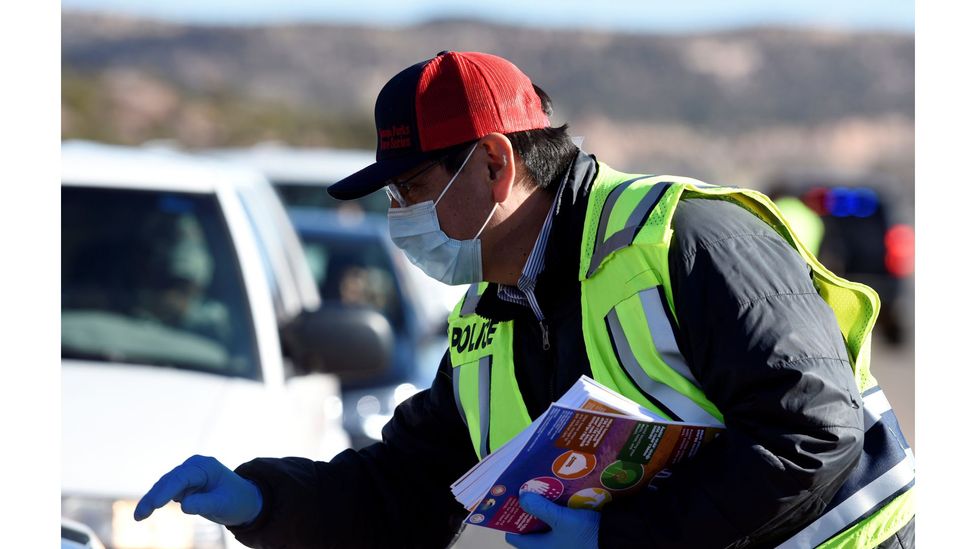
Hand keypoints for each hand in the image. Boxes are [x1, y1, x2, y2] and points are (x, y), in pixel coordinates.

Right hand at [133, 455, 262, 525]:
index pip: (181, 478)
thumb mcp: (223, 504)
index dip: (166, 491)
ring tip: (139, 517)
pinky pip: (166, 492)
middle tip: (139, 516)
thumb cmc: (237, 501)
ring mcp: (187, 475)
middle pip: (169, 481)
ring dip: (151, 500)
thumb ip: (204, 504)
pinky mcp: (183, 485)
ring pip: (164, 486)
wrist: (245, 501)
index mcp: (204, 466)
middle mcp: (193, 467)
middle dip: (153, 498)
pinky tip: (145, 512)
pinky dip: (156, 500)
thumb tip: (183, 506)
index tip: (154, 505)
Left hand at [505, 493, 599, 548]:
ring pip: (542, 525)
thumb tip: (521, 497)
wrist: (614, 540)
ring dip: (541, 509)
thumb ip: (540, 508)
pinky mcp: (570, 537)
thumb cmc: (584, 534)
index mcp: (539, 548)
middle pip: (528, 529)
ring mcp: (559, 543)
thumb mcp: (561, 519)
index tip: (509, 502)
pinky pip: (555, 523)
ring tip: (540, 489)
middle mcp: (547, 548)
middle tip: (525, 490)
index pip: (514, 537)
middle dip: (527, 510)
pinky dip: (553, 512)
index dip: (509, 520)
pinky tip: (556, 497)